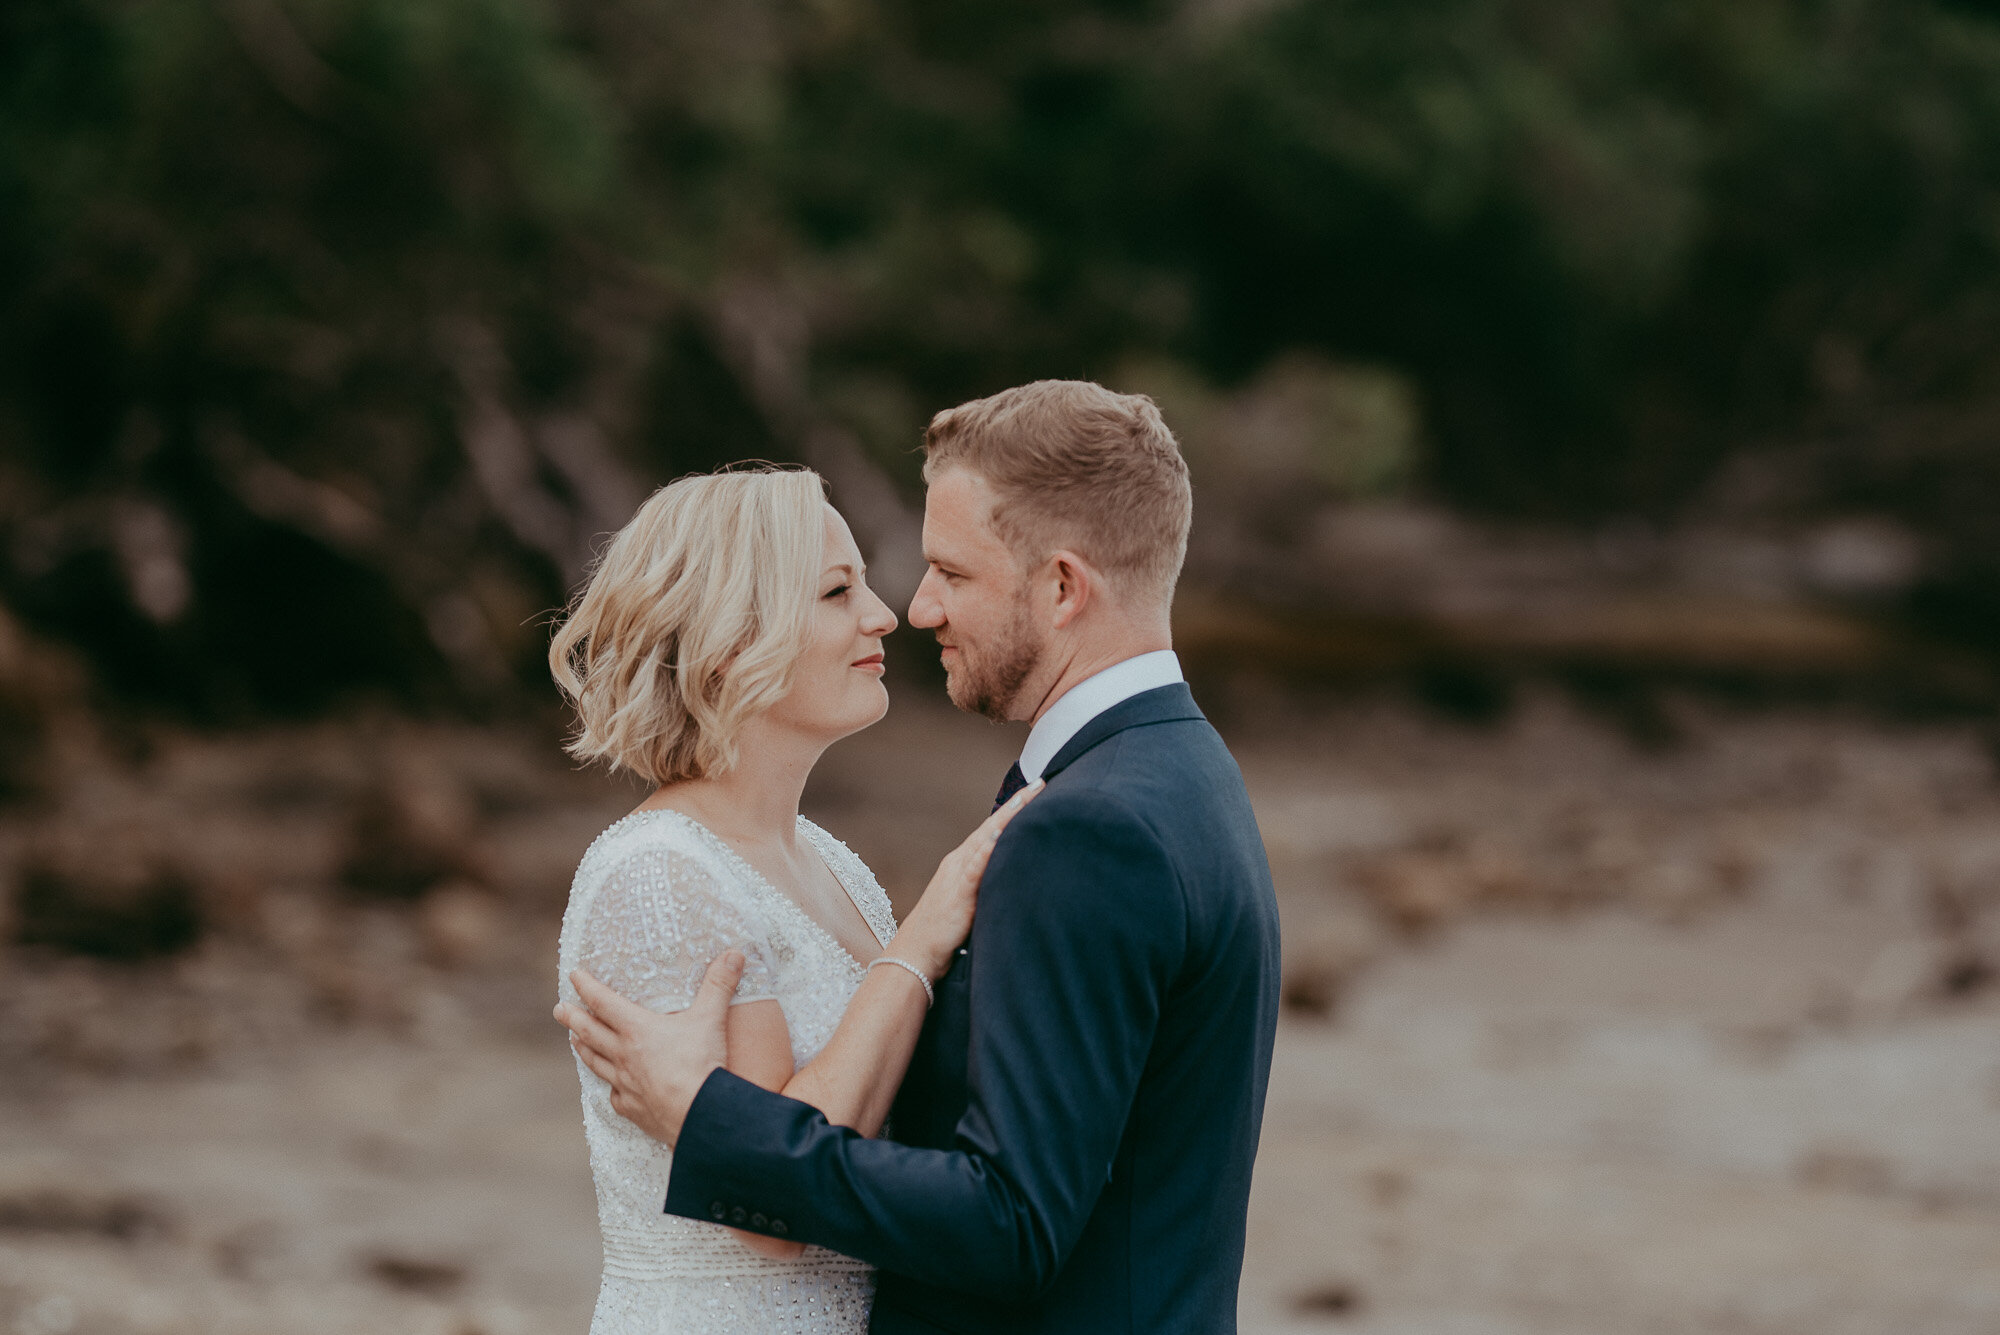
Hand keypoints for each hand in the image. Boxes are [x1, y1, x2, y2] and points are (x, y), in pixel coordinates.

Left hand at [554, 952, 743, 1147]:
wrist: (697, 1114)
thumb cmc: (700, 1064)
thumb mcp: (711, 1018)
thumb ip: (719, 985)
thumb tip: (734, 953)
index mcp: (636, 1029)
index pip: (603, 1001)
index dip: (586, 986)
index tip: (573, 975)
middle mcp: (623, 1054)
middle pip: (589, 1032)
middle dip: (572, 1018)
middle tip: (558, 1009)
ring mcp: (624, 1083)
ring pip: (595, 1062)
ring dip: (583, 1049)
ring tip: (574, 1041)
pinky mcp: (630, 1107)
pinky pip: (614, 1095)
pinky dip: (610, 1087)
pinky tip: (612, 1087)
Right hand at [896, 778, 1043, 979]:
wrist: (916, 952)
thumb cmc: (944, 933)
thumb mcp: (972, 905)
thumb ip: (989, 888)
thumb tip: (1015, 881)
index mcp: (964, 864)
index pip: (993, 831)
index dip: (1014, 811)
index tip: (1037, 792)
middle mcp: (960, 861)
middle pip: (992, 827)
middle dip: (1017, 804)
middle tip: (1041, 783)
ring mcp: (957, 873)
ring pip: (986, 838)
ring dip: (1008, 817)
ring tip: (1028, 798)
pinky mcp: (958, 891)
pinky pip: (976, 865)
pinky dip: (989, 847)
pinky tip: (1003, 833)